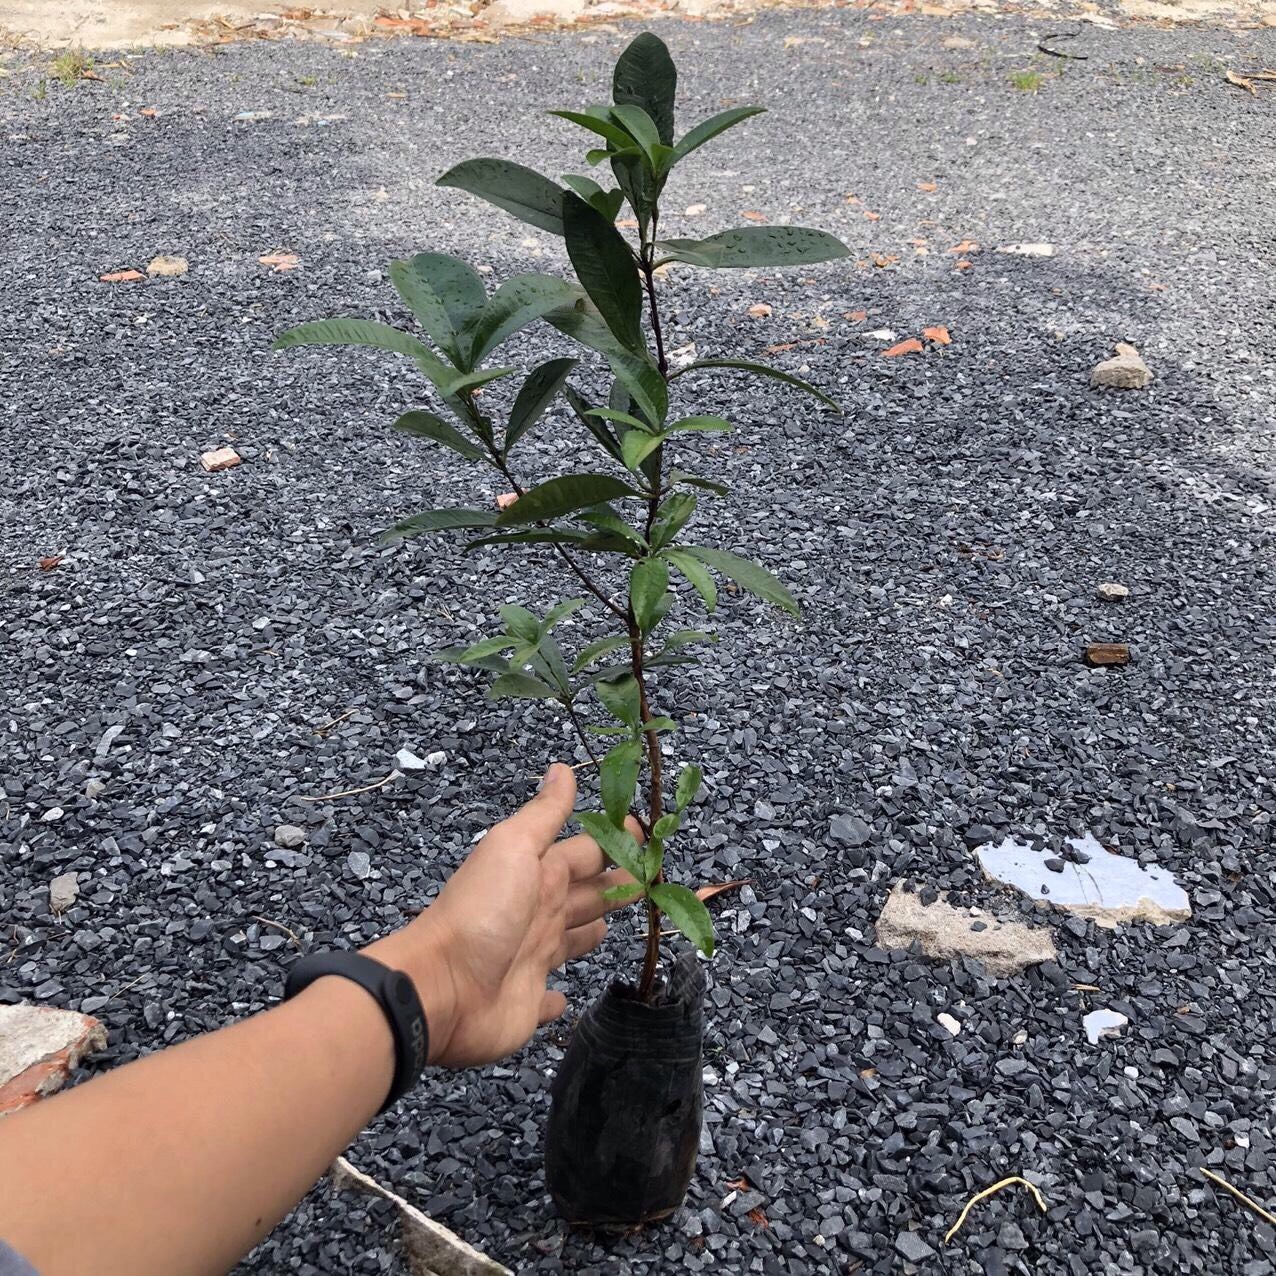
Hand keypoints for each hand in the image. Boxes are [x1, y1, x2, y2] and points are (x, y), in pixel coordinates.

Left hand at [363, 763, 640, 1067]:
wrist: (441, 987)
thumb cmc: (483, 912)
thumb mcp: (513, 848)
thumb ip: (543, 814)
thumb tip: (562, 768)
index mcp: (539, 874)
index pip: (586, 851)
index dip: (615, 842)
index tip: (647, 835)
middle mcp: (538, 912)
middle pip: (586, 893)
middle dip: (616, 882)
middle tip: (652, 877)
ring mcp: (531, 958)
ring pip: (571, 939)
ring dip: (591, 930)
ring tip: (615, 923)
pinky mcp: (526, 1003)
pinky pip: (546, 1000)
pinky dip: (557, 999)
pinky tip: (564, 999)